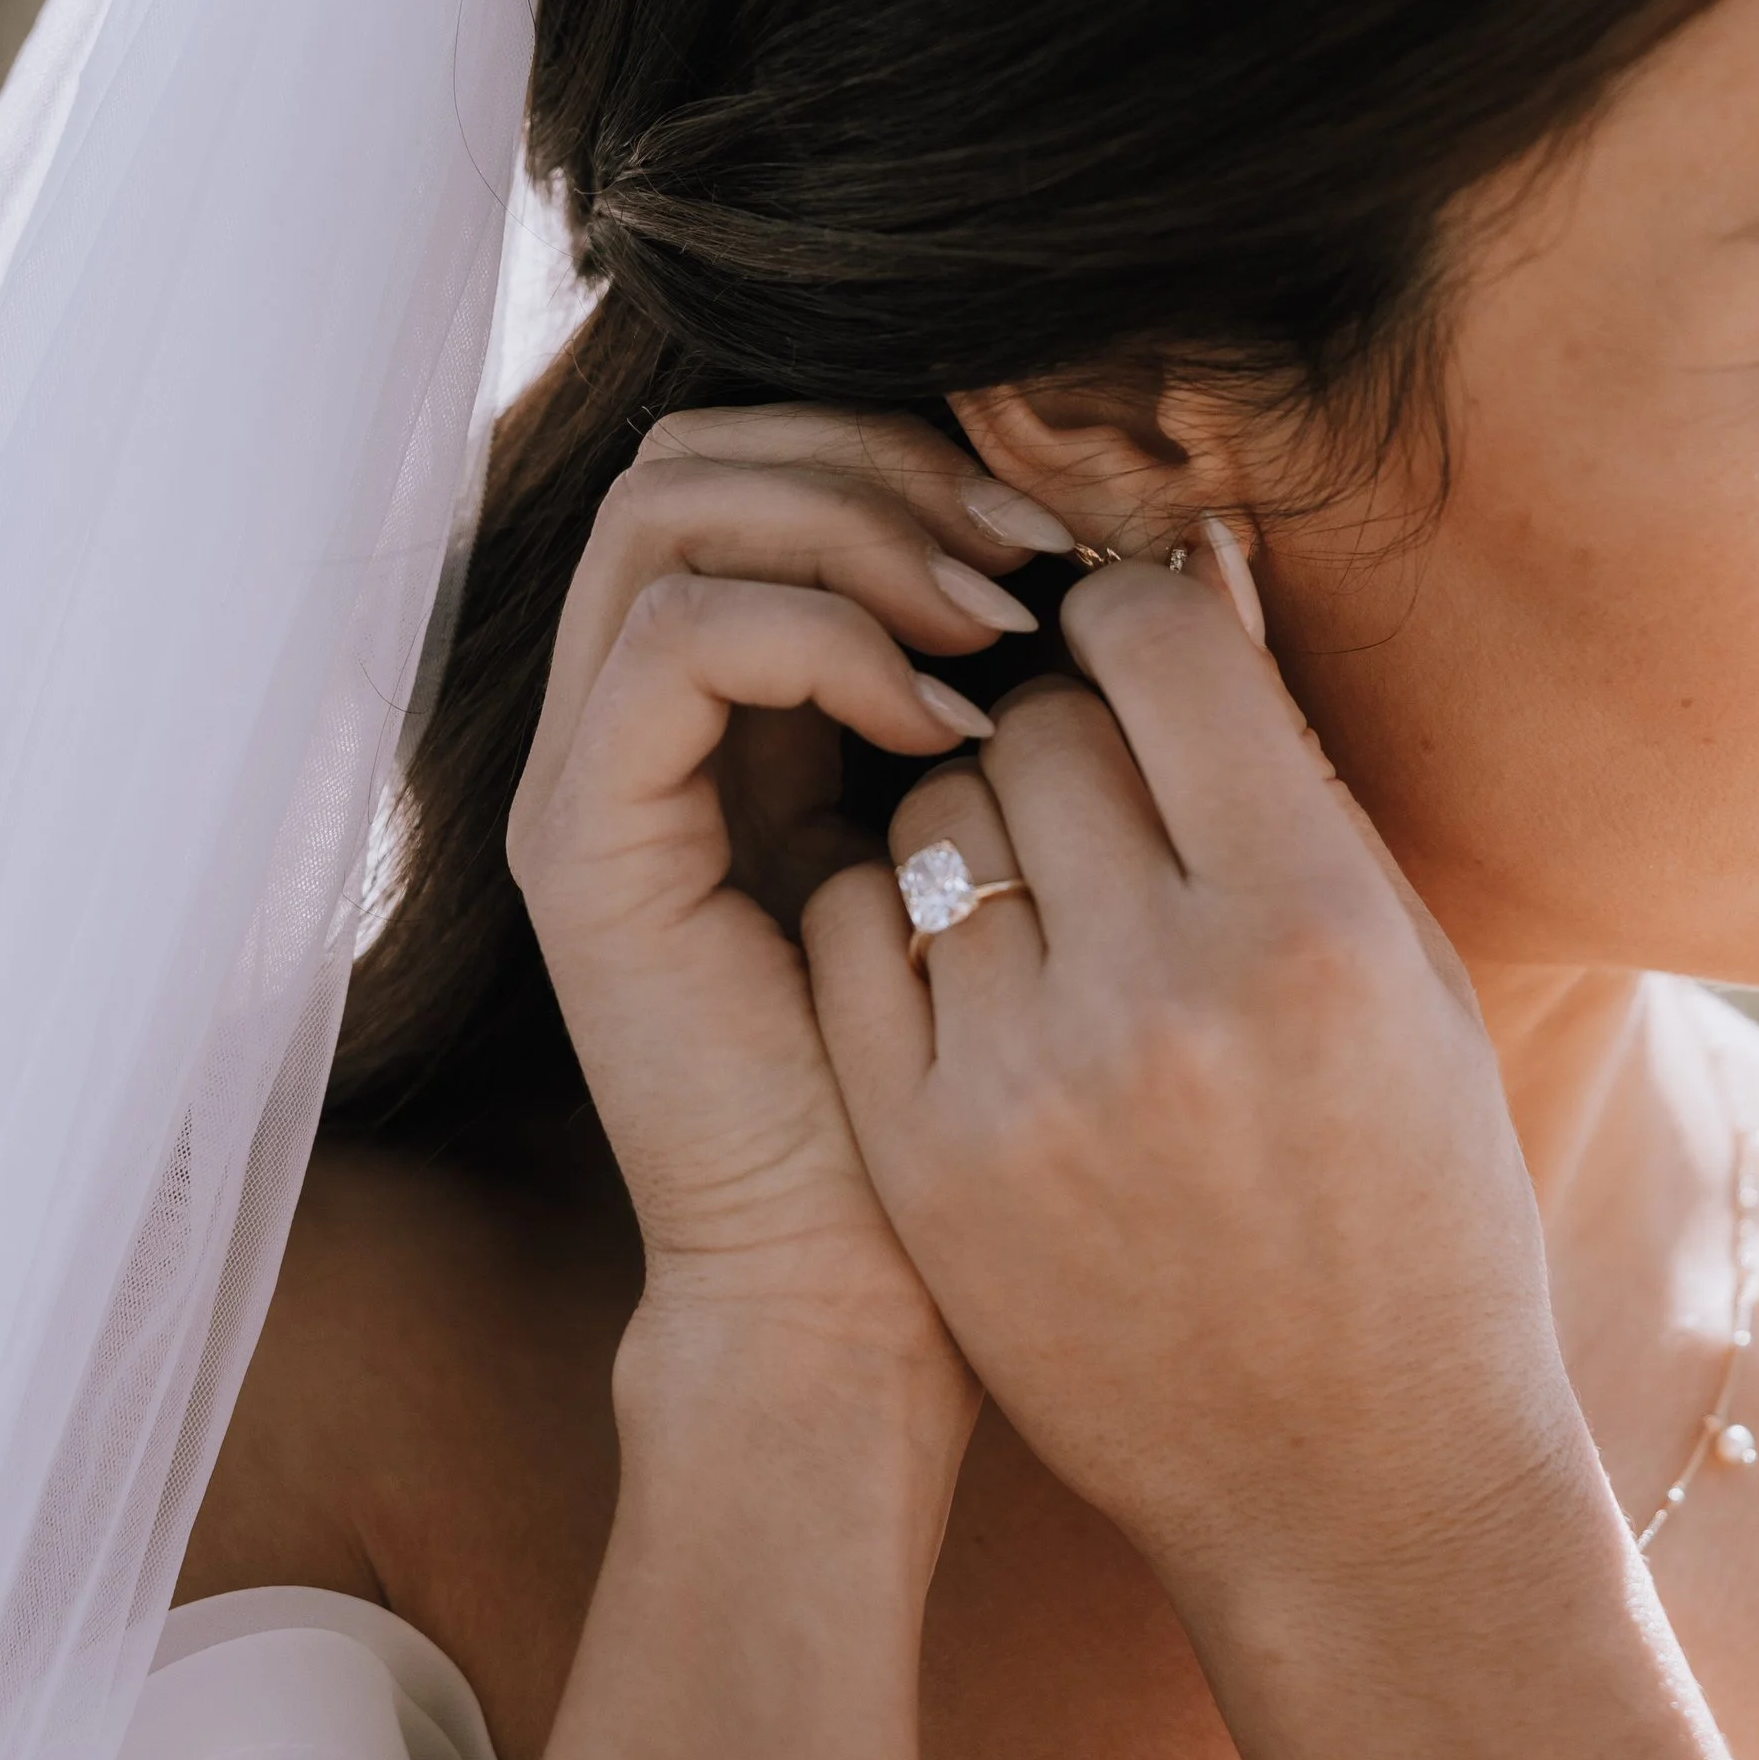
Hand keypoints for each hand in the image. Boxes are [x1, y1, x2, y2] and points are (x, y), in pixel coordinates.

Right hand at [505, 405, 1062, 1384]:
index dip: (915, 454)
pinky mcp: (584, 850)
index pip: (769, 467)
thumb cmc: (987, 1102)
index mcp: (734, 713)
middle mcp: (631, 725)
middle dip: (879, 463)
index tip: (1070, 538)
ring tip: (997, 627)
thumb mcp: (1031, 851)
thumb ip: (1044, 700)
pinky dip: (819, 638)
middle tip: (1031, 557)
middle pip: (697, 453)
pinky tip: (944, 724)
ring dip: (854, 530)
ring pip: (667, 511)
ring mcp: (590, 779)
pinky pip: (674, 643)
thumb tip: (1174, 542)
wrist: (869, 1306)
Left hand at [805, 562, 1593, 1612]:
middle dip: (1069, 723)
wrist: (1349, 1478)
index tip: (1147, 641)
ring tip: (1061, 899)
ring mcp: (1024, 1081)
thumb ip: (1294, 783)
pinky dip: (906, 921)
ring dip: (987, 823)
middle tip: (1112, 787)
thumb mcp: (1409, 979)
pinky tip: (981, 970)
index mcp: (1316, 927)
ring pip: (936, 819)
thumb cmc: (1416, 1207)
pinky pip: (858, 932)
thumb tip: (1189, 575)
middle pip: (1040, 721)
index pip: (1158, 640)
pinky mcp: (925, 1154)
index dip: (1142, 614)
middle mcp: (1163, 992)